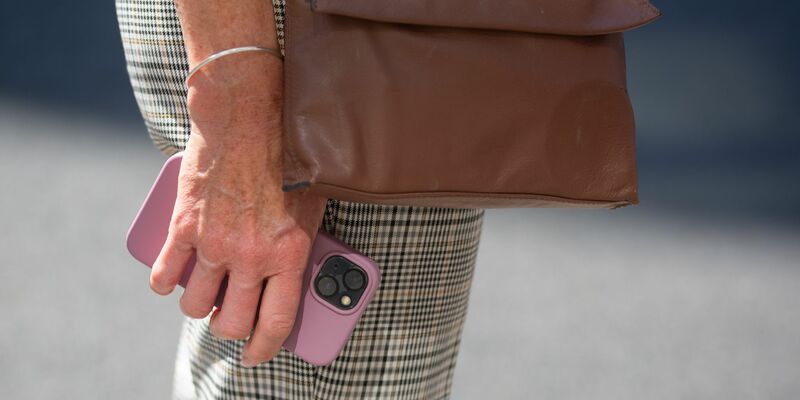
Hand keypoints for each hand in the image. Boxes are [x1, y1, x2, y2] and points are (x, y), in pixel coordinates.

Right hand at [149, 53, 327, 366]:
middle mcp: (250, 255)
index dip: (264, 348)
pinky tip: (170, 278)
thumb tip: (294, 282)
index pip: (275, 321)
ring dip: (198, 305)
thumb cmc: (286, 161)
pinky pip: (163, 275)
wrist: (246, 121)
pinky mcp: (183, 227)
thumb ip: (299, 248)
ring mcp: (213, 243)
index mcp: (287, 254)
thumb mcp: (311, 209)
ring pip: (194, 304)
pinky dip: (164, 282)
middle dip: (228, 328)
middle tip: (229, 319)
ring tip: (205, 292)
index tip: (255, 356)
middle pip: (231, 321)